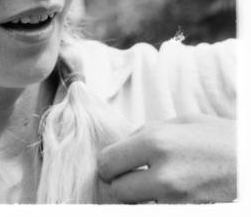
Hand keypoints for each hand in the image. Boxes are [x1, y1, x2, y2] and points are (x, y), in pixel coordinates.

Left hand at [96, 115, 235, 203]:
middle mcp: (163, 175)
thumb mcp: (184, 122)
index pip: (107, 163)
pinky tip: (167, 194)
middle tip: (131, 175)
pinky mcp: (187, 214)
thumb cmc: (223, 138)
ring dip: (138, 198)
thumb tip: (123, 143)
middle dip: (120, 183)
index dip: (108, 164)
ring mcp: (177, 201)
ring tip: (151, 184)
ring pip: (136, 207)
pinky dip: (157, 205)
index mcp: (157, 142)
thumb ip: (148, 131)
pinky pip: (158, 211)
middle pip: (117, 191)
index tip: (115, 163)